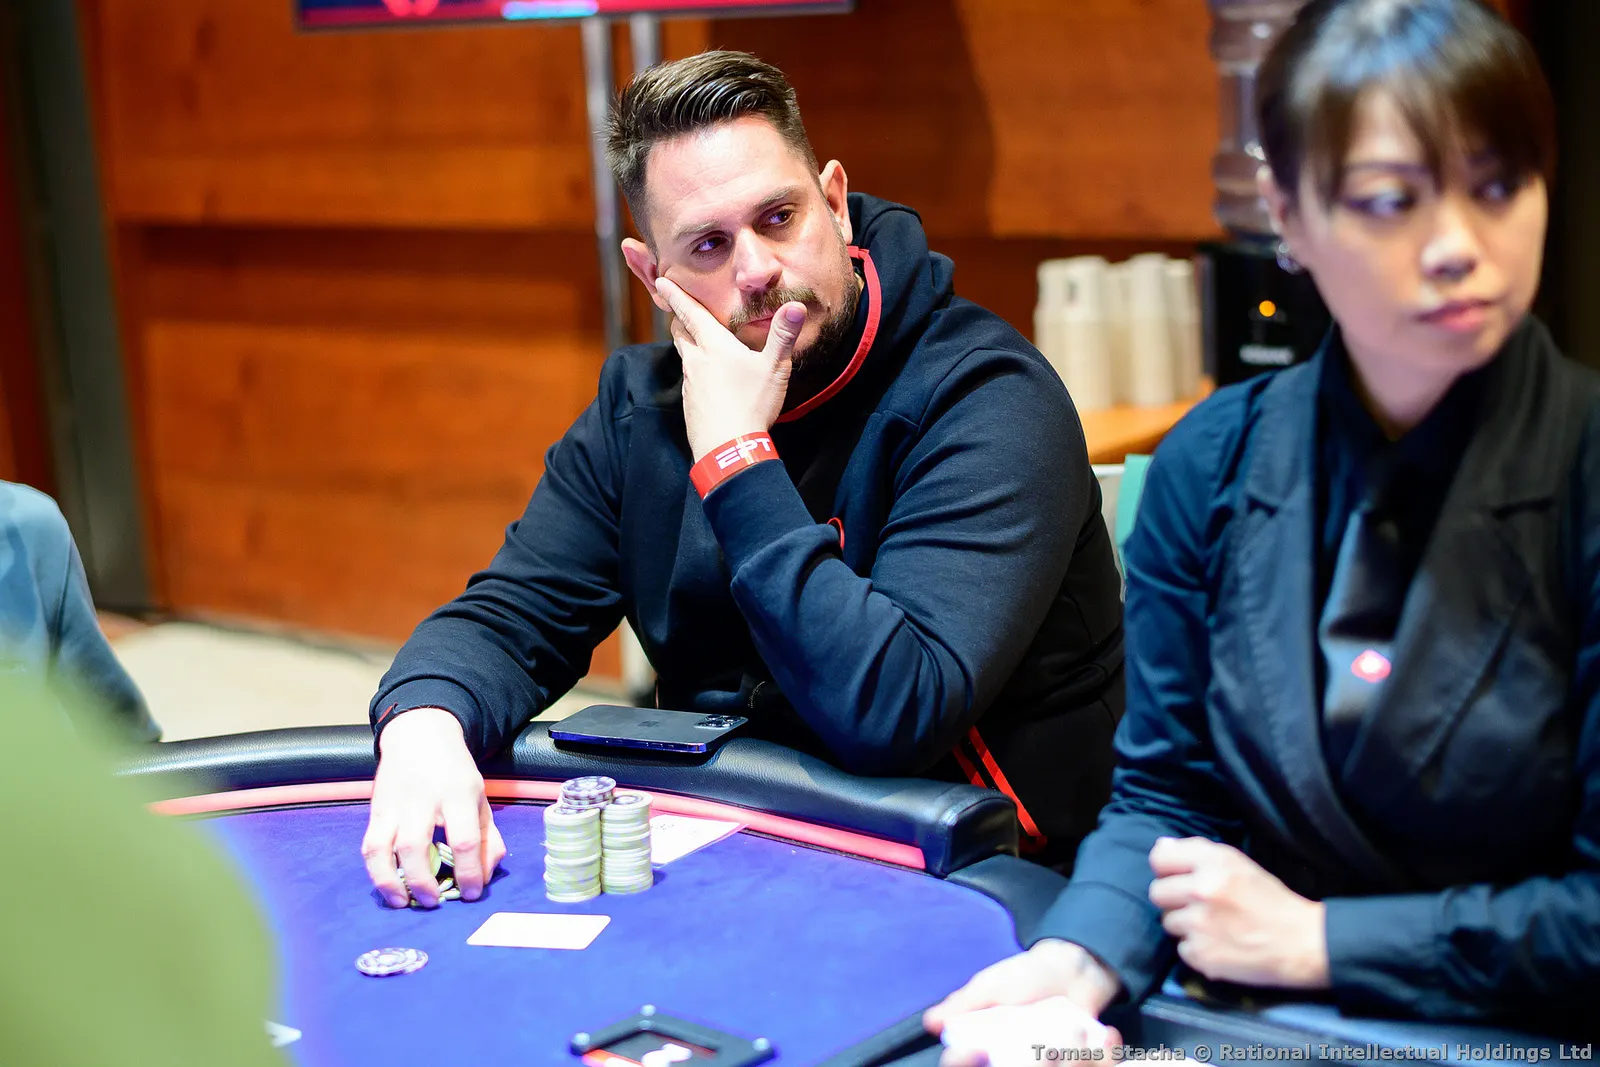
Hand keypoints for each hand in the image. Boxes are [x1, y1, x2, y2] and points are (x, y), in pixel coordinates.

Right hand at [361, 708, 506, 907]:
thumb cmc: (454, 771)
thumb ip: (487, 836)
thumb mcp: (480, 796)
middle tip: (434, 902)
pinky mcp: (376, 810)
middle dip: (423, 882)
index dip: (470, 872)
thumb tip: (485, 875)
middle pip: (415, 846)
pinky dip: (375, 871)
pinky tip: (389, 886)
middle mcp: (423, 798)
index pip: (465, 839)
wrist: (420, 734)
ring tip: (403, 902)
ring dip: (390, 881)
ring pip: (381, 847)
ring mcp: (394, 804)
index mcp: (458, 793)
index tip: (472, 894)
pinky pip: (369, 845)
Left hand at [654, 277, 805, 462]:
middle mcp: (696, 361)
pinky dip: (697, 373)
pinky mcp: (692, 405)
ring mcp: (691, 385)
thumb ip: (783, 336)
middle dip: (679, 319)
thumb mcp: (774, 368)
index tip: (661, 280)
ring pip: (685, 357)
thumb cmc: (751, 404)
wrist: (728, 448)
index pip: (690, 313)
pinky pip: (691, 381)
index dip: (676, 295)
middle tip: (680, 311)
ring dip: (688, 346)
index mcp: (713, 346)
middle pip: (680, 333)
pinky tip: (710, 381)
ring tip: (697, 342)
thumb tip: (797, 306)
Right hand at [924, 940, 1122, 1065]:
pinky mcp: (1082, 1061)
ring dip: (1067, 1057)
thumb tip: (931, 1021)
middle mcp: (1020, 1058)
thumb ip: (965, 1004)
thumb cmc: (1028, 975)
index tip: (969, 1053)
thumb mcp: (993, 985)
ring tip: (1075, 1029)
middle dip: (1035, 1060)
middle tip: (1045, 1047)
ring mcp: (1051, 1061)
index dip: (965, 1061)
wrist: (1076, 964)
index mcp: (993, 1045)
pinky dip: (1099, 1055)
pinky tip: (1103, 1036)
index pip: (971, 1062)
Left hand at [1148, 836, 1328, 988]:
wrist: (1303, 944)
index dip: (1167, 870)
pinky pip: (1182, 949)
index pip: (1159, 858)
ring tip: (1215, 927)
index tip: (1178, 878)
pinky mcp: (1201, 955)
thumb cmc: (1270, 901)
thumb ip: (1198, 853)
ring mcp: (1200, 925)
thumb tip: (1161, 846)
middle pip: (1157, 893)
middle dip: (1174, 900)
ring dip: (1186, 926)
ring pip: (1168, 923)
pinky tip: (1221, 946)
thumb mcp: (1239, 865)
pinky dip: (1198, 950)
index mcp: (1214, 863)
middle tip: (1200, 906)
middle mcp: (1202, 890)